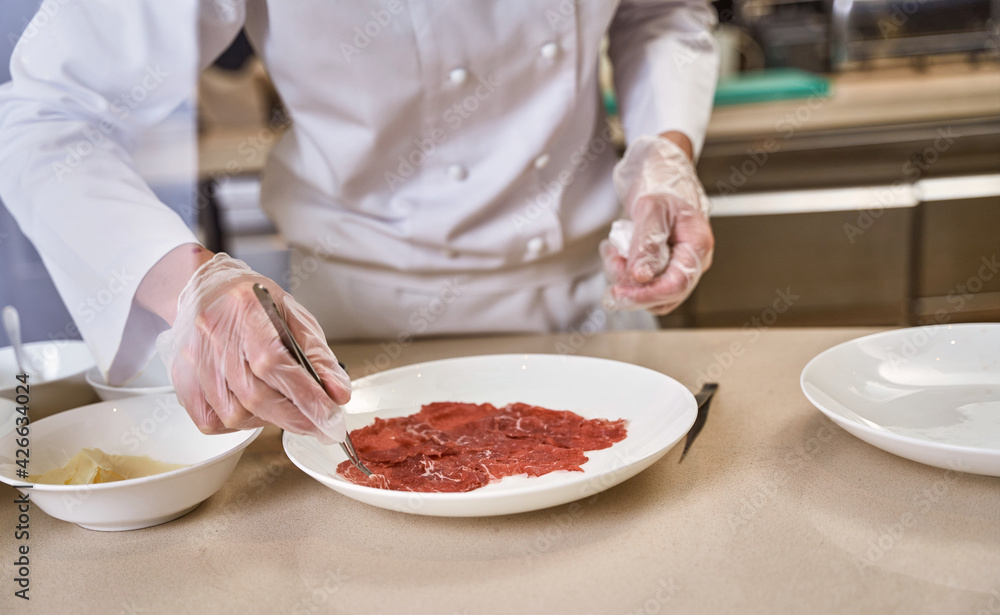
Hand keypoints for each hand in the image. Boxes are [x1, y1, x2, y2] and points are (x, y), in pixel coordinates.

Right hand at [155, 253, 350, 442]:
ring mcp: (193, 359)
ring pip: (233, 414)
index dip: (305, 396)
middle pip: (254, 395)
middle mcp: (214, 335)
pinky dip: (238, 423)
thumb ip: (319, 356)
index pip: (275, 363)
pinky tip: (254, 409)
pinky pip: (211, 421)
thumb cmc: (255, 302)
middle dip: (294, 418)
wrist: (207, 288)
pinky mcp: (182, 379)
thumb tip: (338, 393)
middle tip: (319, 426)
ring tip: (285, 408)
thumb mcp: (296, 316)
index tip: (329, 418)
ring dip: (268, 420)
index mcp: (247, 311)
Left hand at [600, 133, 713, 315]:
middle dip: (633, 286)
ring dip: (625, 278)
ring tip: (614, 252)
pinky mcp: (662, 261)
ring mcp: (677, 261)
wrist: (660, 167)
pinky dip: (624, 271)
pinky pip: (643, 279)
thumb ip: (648, 243)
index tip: (620, 293)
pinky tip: (616, 251)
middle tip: (613, 262)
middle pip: (664, 295)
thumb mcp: (652, 207)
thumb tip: (642, 276)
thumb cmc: (663, 180)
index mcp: (697, 245)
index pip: (676, 285)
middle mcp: (691, 258)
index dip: (647, 294)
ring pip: (651, 290)